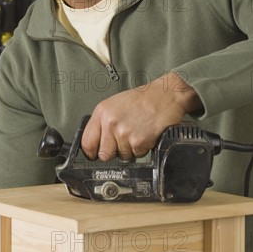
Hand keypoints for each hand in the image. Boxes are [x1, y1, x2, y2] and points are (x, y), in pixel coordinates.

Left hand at [82, 72, 201, 160]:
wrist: (166, 95)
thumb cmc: (143, 99)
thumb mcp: (115, 105)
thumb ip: (102, 123)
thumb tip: (95, 142)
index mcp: (102, 112)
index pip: (86, 143)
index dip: (92, 152)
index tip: (96, 153)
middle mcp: (110, 122)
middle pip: (104, 154)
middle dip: (114, 152)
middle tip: (124, 140)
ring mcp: (124, 132)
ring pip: (122, 156)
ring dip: (131, 149)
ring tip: (138, 131)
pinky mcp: (139, 141)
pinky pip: (137, 155)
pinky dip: (143, 148)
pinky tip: (146, 133)